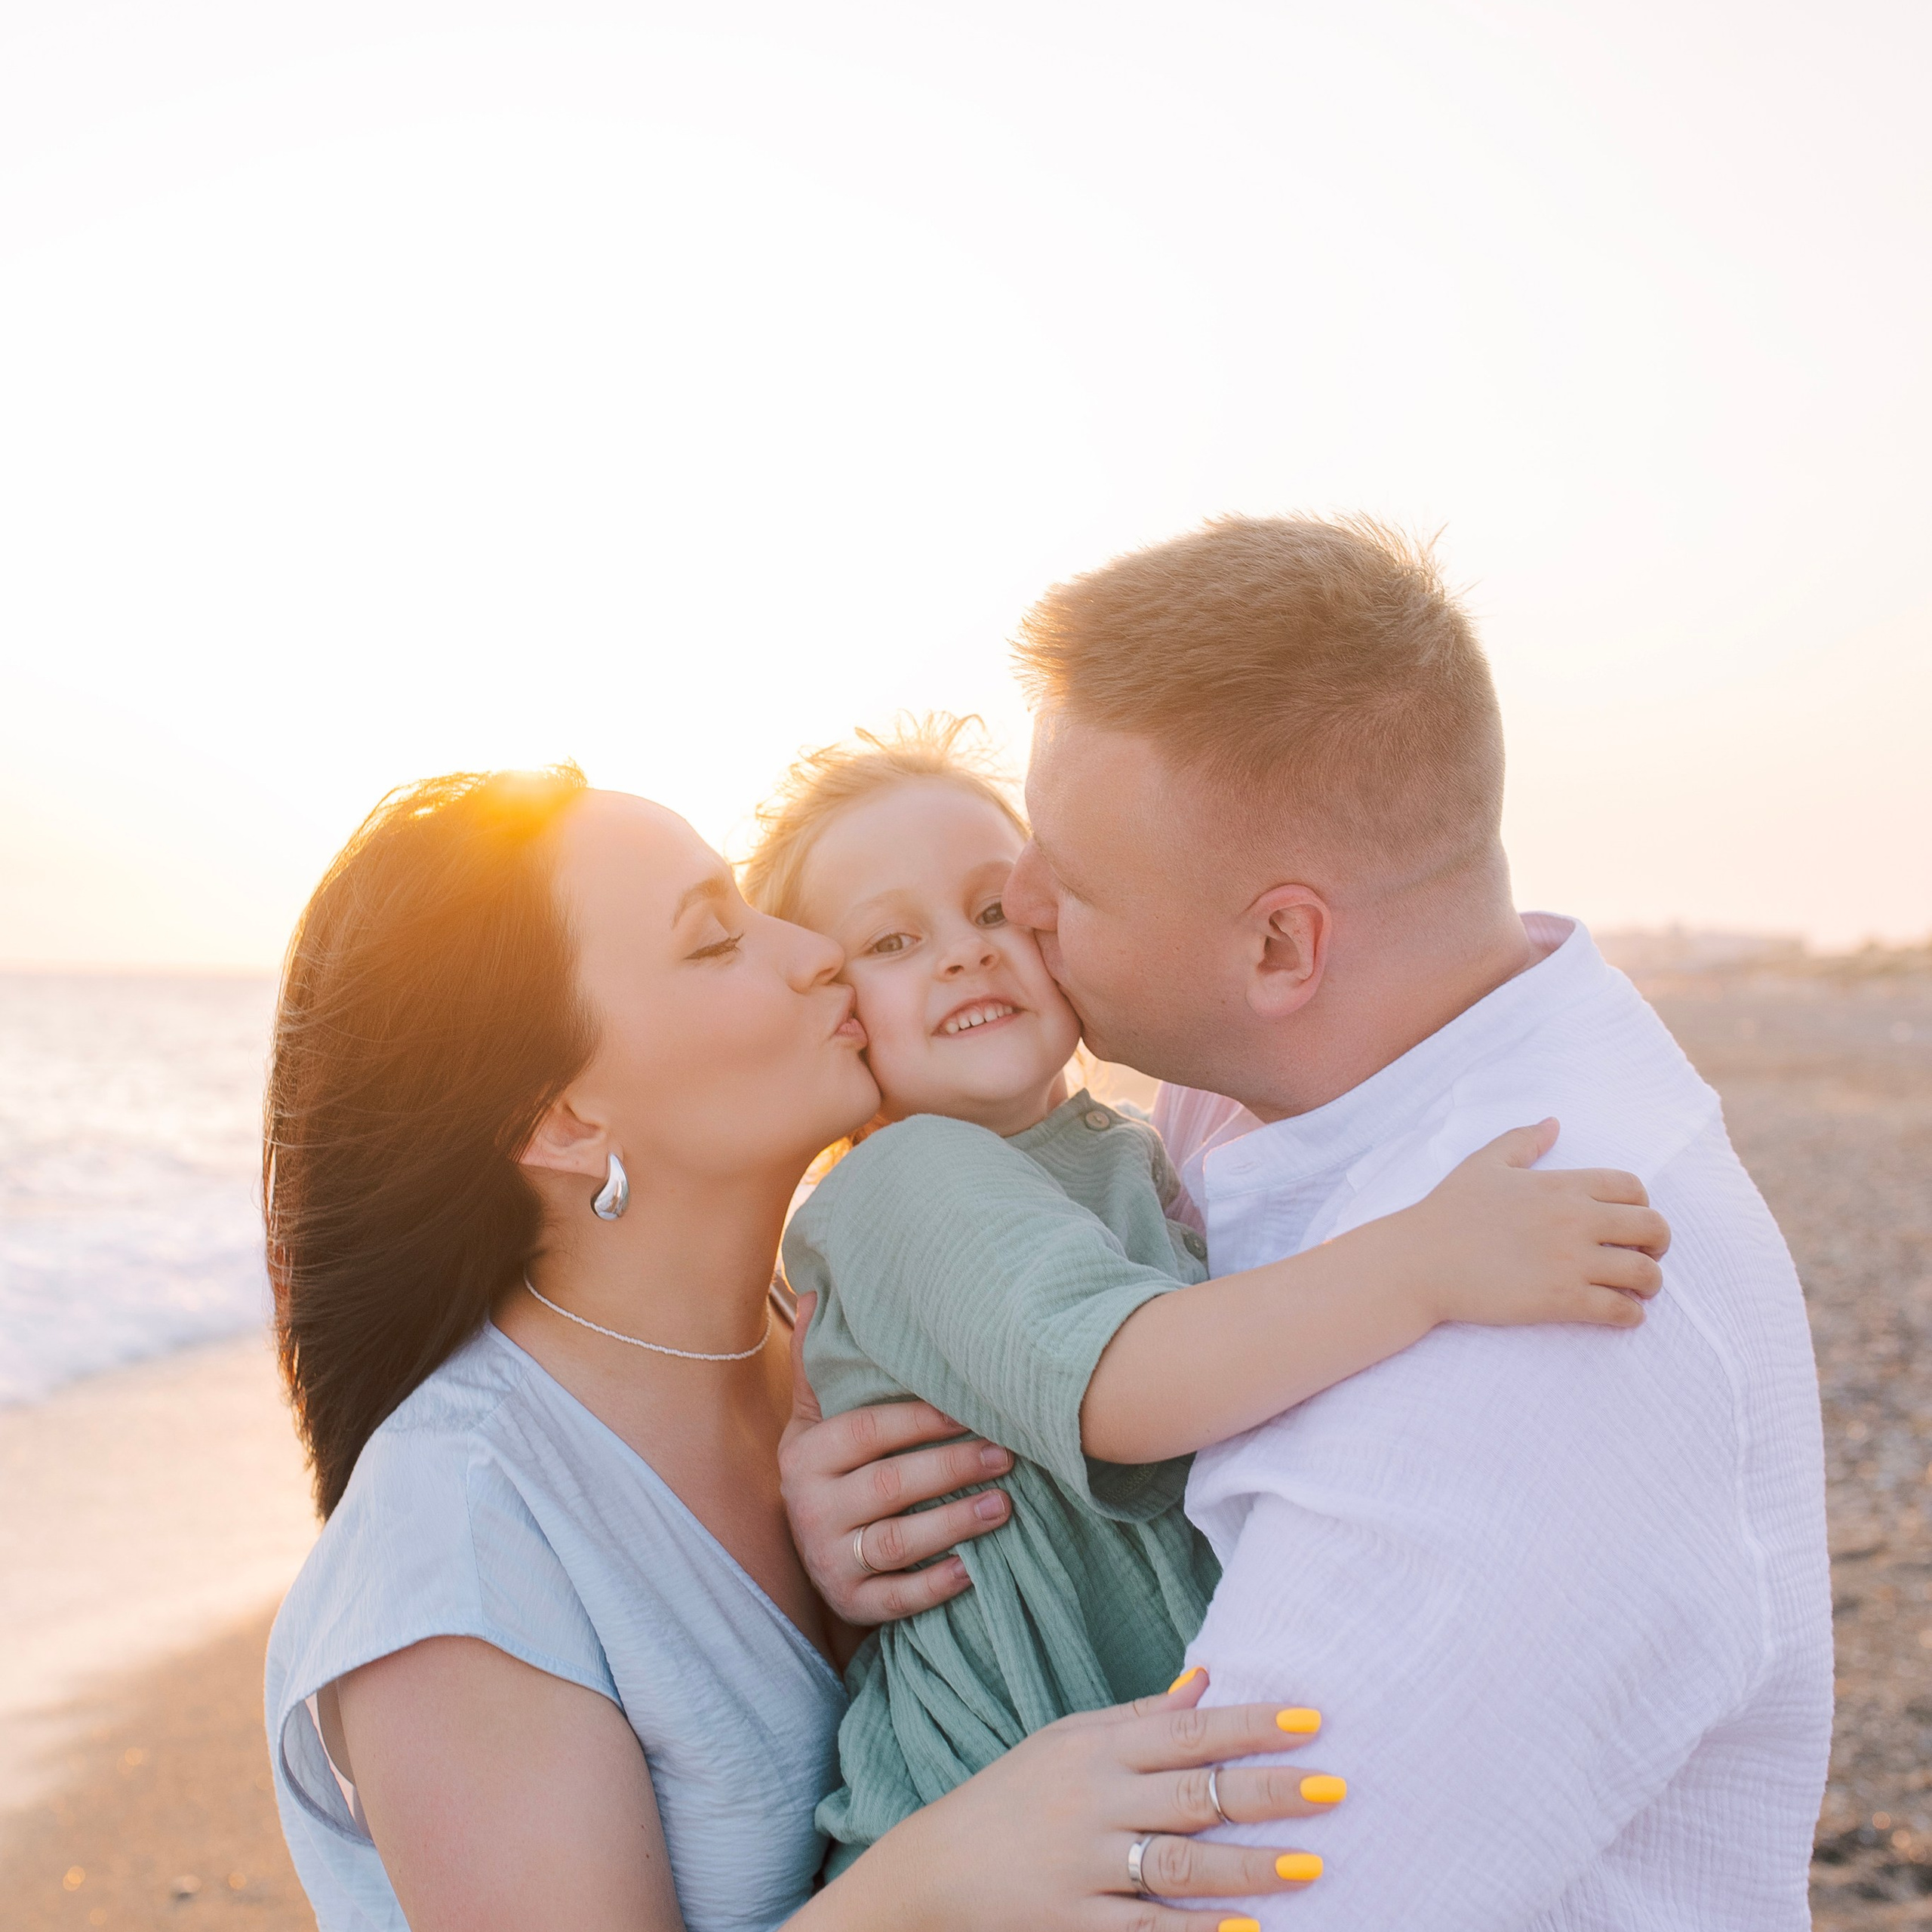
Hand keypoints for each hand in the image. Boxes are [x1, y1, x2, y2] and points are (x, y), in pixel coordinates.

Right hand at [778, 1291, 1013, 1624]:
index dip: (921, 1419)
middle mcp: (808, 1507)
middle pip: (889, 1485)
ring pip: (896, 1543)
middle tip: (1007, 1453)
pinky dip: (935, 1587)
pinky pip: (895, 1600)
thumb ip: (822, 1362)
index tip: (974, 1408)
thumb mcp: (819, 1415)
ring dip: (954, 1524)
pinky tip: (974, 1570)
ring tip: (1005, 1506)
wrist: (815, 1545)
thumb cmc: (837, 1464)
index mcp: (805, 1453)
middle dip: (952, 1467)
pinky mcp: (849, 1603)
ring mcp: (827, 1559)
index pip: (867, 1430)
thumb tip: (816, 1289)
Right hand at [812, 1669, 1341, 1931]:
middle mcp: (1094, 1800)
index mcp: (1097, 1748)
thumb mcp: (1067, 1739)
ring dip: (1250, 1866)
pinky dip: (1197, 1930)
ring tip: (1311, 1866)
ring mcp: (1084, 1865)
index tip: (1311, 1721)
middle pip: (1194, 1792)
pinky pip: (1146, 1929)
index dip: (1251, 1725)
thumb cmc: (1011, 1795)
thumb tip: (1207, 1680)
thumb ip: (1140, 1715)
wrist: (934, 1870)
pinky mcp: (1074, 1923)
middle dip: (1267, 1790)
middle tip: (1333, 1789)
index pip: (1188, 1730)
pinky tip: (1248, 1931)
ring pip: (1180, 1862)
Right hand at [1397, 1120, 1671, 1330]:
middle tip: (1645, 1256)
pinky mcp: (1561, 1301)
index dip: (1642, 1205)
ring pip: (1645, 1274)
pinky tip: (1621, 1314)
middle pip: (1652, 1228)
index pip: (1632, 1187)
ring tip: (1637, 1290)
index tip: (1631, 1222)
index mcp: (1560, 1185)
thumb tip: (1554, 1122)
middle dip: (1659, 1244)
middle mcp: (1574, 1220)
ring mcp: (1570, 1262)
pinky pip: (1620, 1310)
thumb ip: (1523, 1141)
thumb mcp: (1484, 1163)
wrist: (1420, 1261)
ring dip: (1651, 1283)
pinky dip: (1631, 1315)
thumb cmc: (1448, 1211)